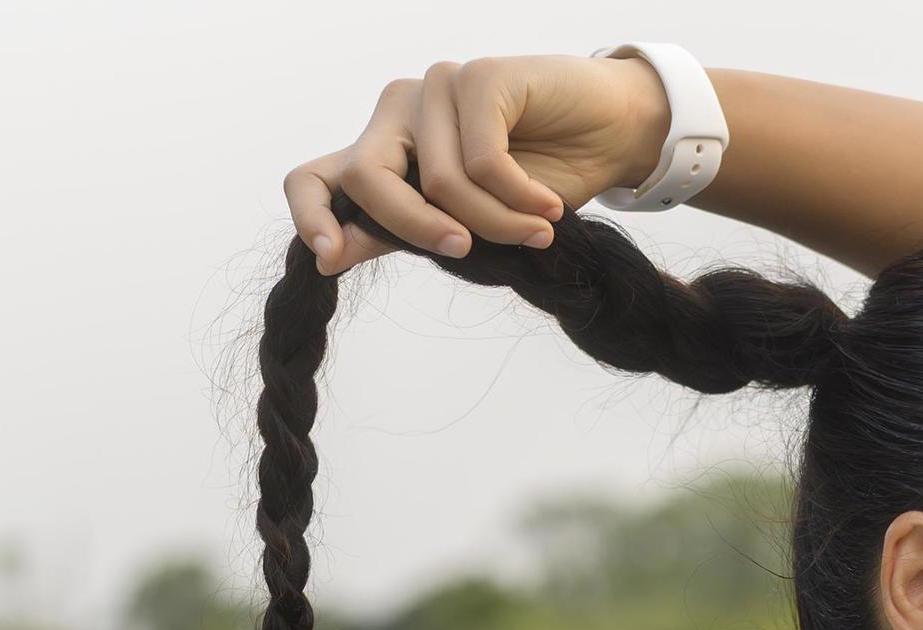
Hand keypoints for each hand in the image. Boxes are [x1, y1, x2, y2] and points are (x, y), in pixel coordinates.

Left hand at [282, 54, 670, 274]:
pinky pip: (483, 162)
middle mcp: (399, 114)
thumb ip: (398, 234)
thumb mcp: (462, 224)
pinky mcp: (479, 77)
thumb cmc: (542, 182)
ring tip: (537, 231)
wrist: (613, 138)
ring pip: (436, 181)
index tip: (328, 259)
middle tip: (464, 252)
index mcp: (385, 152)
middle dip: (415, 228)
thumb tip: (327, 260)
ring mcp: (437, 88)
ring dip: (494, 222)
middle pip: (366, 179)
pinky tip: (549, 206)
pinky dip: (520, 198)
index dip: (309, 217)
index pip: (312, 178)